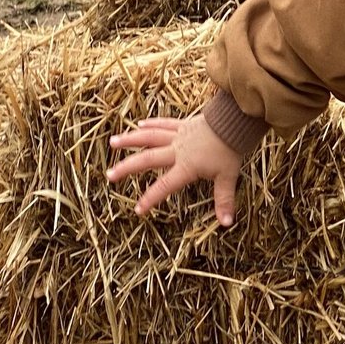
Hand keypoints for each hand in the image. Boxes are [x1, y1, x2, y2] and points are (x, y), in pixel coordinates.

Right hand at [107, 112, 244, 224]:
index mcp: (186, 166)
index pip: (165, 185)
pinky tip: (138, 125)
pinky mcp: (183, 124)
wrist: (235, 121)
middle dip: (127, 168)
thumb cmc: (230, 149)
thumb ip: (224, 199)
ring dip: (130, 140)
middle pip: (147, 159)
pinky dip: (150, 124)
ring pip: (149, 137)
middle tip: (109, 175)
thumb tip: (227, 222)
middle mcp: (177, 150)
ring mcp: (178, 135)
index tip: (138, 210)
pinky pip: (163, 124)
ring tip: (113, 143)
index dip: (151, 198)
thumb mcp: (228, 177)